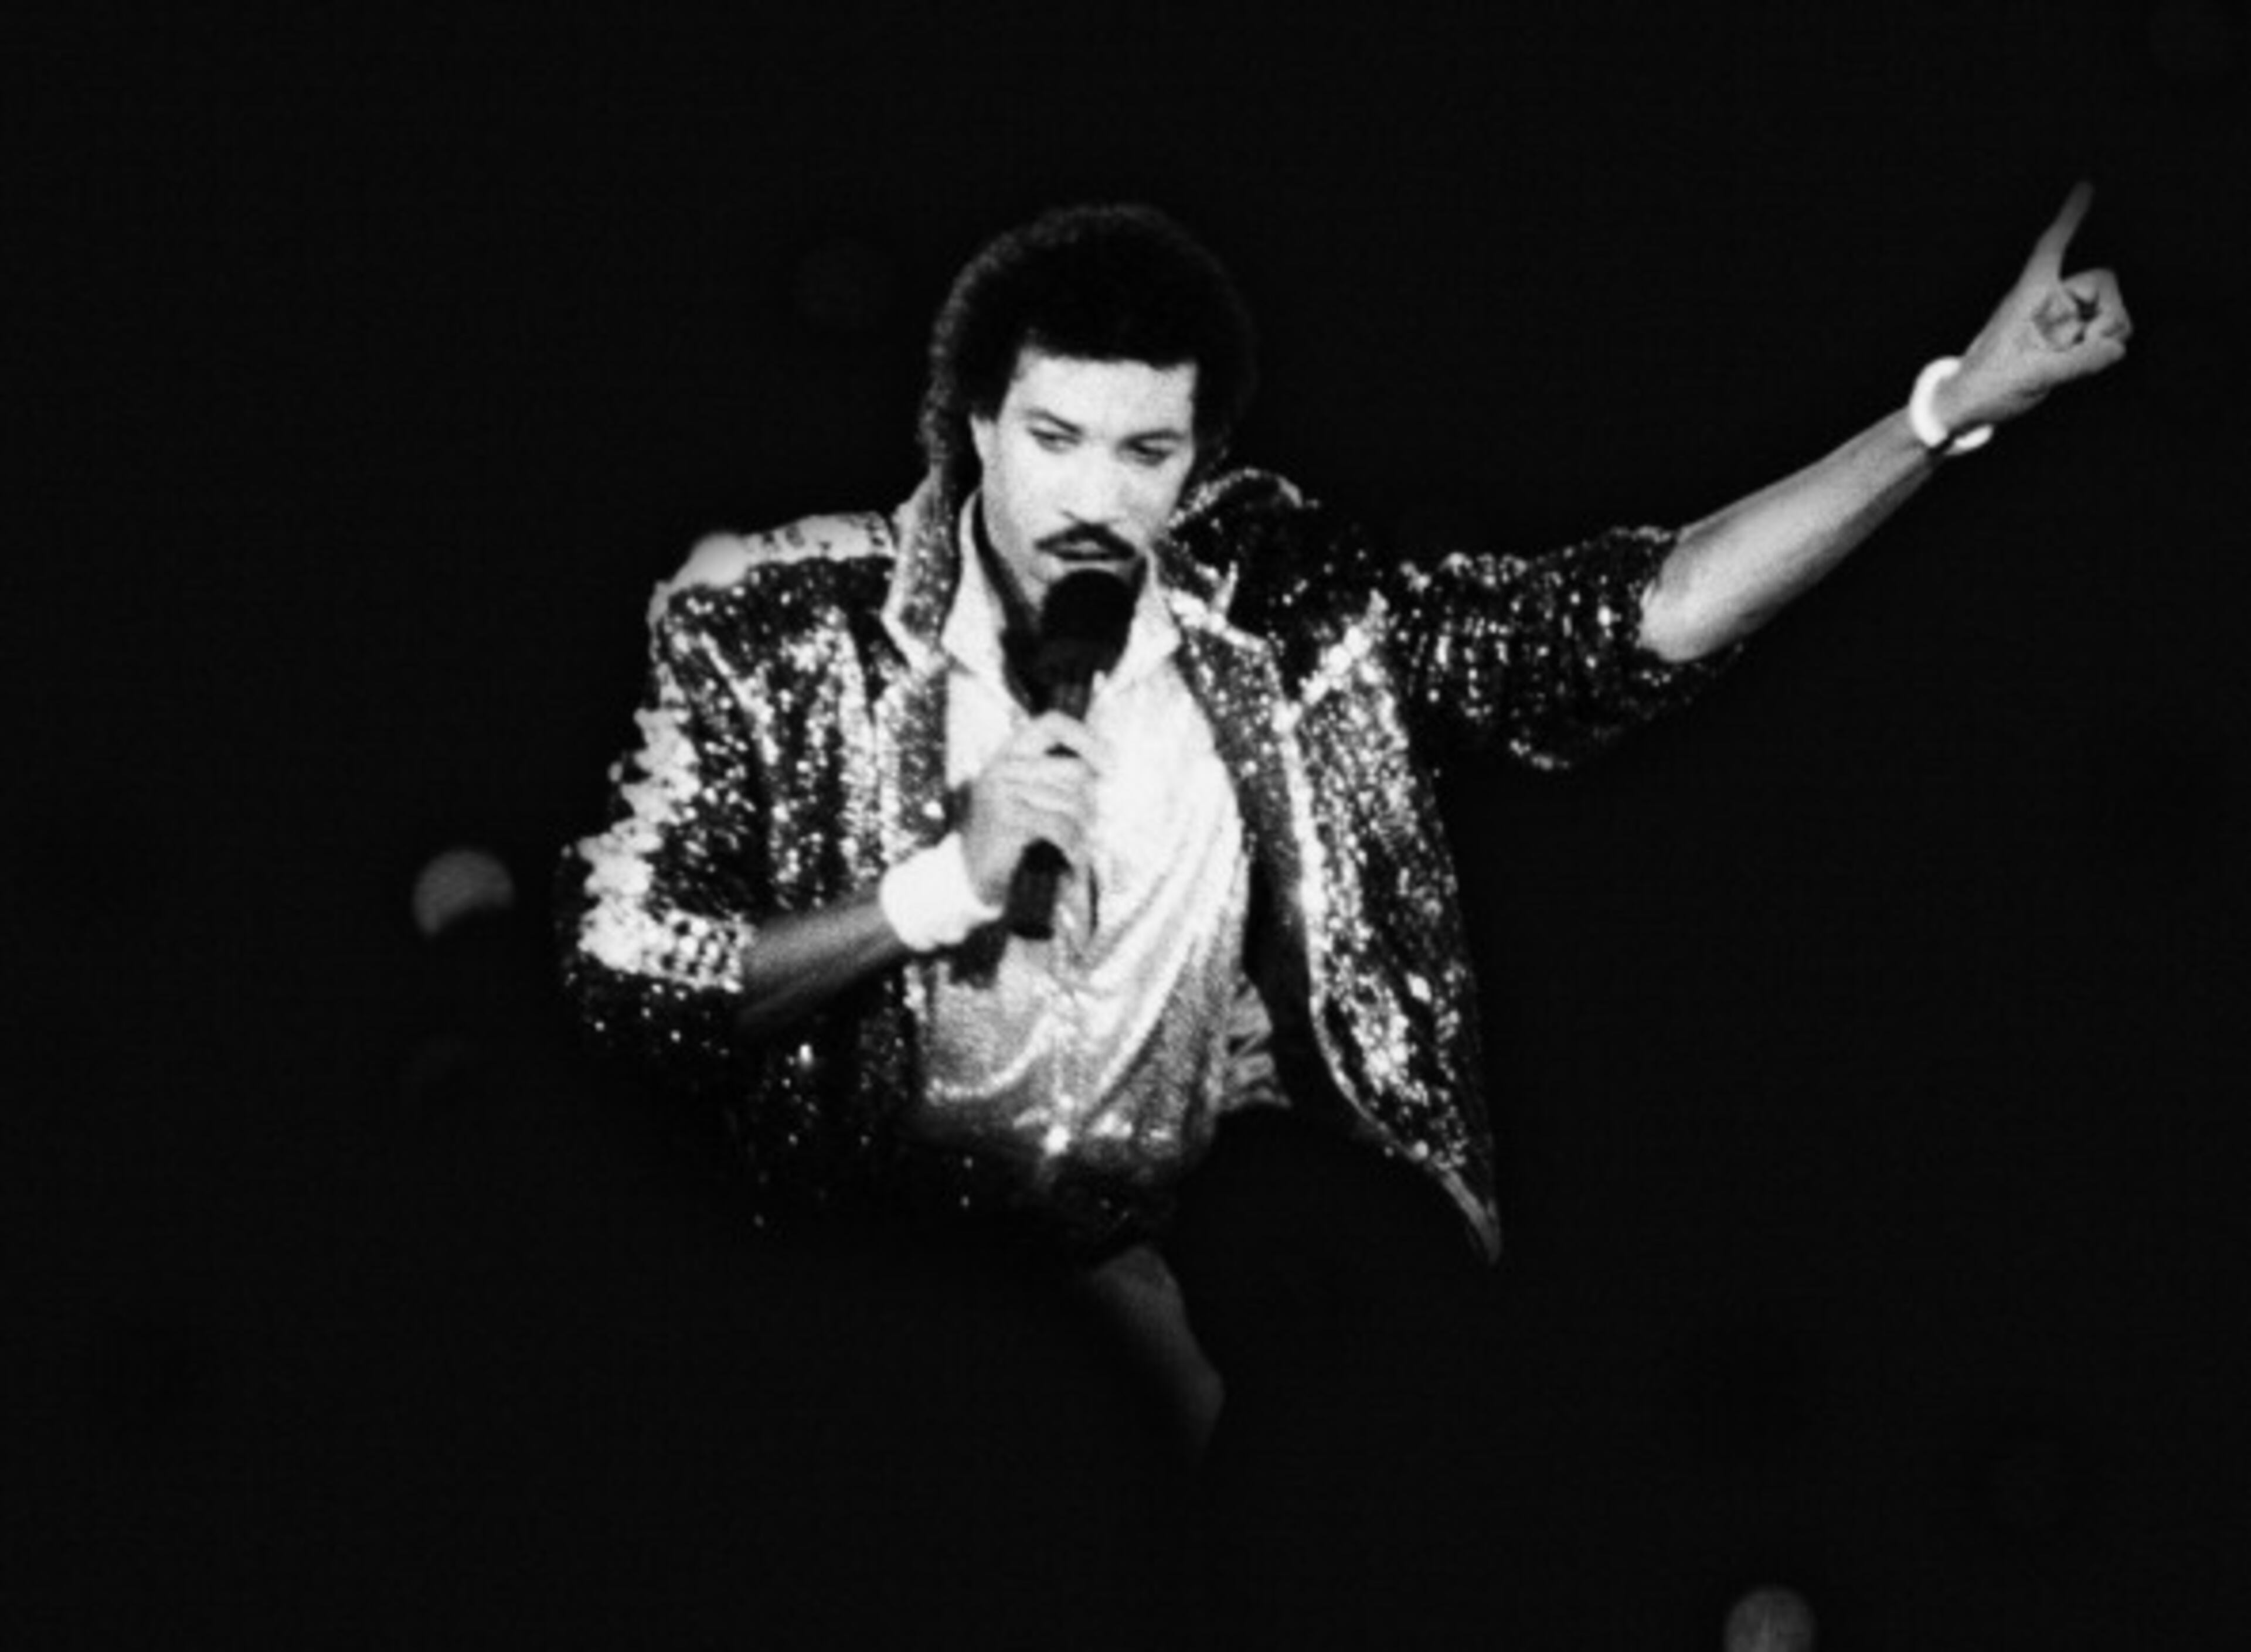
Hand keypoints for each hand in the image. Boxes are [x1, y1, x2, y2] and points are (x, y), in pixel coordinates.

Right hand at [957, 712, 1110, 904]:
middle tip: (1087, 826)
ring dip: (1083, 829)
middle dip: (1091, 803)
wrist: (970, 875)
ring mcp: (1002, 790)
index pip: (1053, 724)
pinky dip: (1074, 845)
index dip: (1085, 738)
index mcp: (1009, 752)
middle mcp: (1003, 765)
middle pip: (1075, 771)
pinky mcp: (1006, 818)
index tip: (1109, 763)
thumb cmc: (1008, 835)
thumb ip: (1054, 775)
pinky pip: (1059, 826)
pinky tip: (1072, 857)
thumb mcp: (1026, 794)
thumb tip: (1105, 768)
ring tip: (1077, 845)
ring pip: (1071, 801)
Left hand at [1936, 182, 2131, 433]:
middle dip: (2110, 311)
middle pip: (2103, 282)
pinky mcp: (2069, 340)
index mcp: (2030, 296)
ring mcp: (2061, 321)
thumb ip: (2076, 362)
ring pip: (2110, 307)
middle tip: (2091, 342)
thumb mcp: (2030, 376)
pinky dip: (2105, 345)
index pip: (2051, 247)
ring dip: (2109, 330)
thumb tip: (2116, 348)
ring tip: (2079, 358)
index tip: (2085, 184)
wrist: (1970, 406)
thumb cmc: (1985, 385)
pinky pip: (2106, 332)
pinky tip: (2081, 363)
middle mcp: (2049, 301)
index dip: (2069, 218)